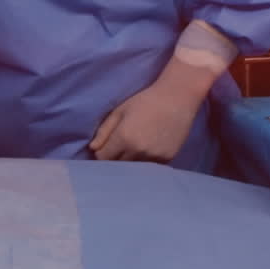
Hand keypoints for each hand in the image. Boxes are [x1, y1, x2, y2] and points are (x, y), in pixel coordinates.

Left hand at [89, 79, 203, 162]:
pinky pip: (149, 167)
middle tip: (116, 150)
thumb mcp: (119, 111)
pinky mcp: (167, 159)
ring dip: (129, 163)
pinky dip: (145, 162)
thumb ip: (104, 131)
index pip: (103, 158)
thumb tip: (93, 149)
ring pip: (134, 169)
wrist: (177, 99)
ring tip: (132, 150)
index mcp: (123, 138)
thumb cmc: (145, 101)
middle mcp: (138, 151)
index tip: (102, 149)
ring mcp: (154, 157)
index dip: (100, 154)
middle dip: (113, 160)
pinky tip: (147, 149)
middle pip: (117, 166)